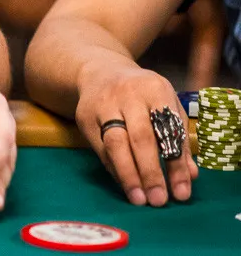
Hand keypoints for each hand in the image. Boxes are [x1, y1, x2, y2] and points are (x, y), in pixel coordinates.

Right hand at [75, 63, 195, 206]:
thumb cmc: (142, 94)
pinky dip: (114, 168)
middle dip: (151, 172)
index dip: (176, 163)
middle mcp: (127, 94)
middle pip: (140, 138)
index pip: (168, 130)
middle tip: (158, 200)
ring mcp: (102, 104)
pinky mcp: (84, 116)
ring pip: (115, 144)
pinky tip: (125, 183)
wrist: (100, 72)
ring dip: (128, 175)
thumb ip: (178, 138)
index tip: (181, 192)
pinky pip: (100, 148)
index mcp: (154, 89)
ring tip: (139, 199)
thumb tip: (190, 176)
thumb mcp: (165, 105)